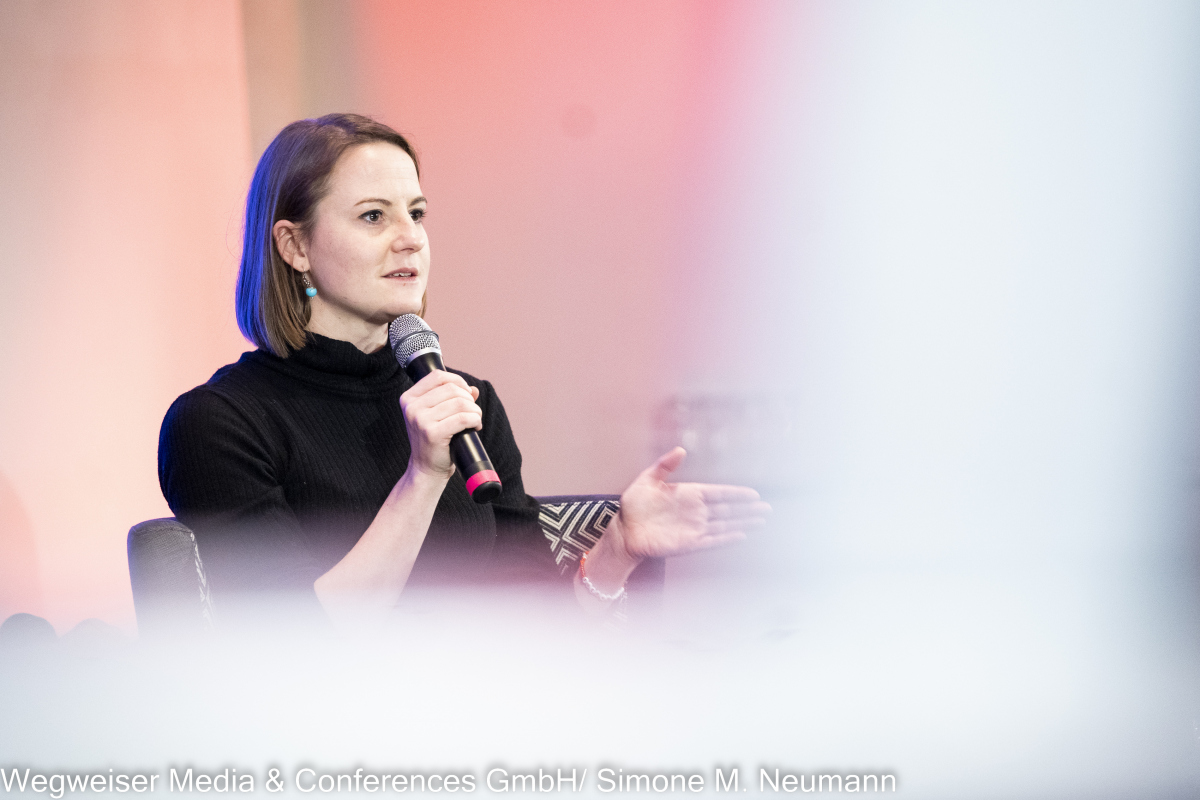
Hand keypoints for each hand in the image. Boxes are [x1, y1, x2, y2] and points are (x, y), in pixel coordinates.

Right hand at [399, 370, 481, 479]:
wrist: (426, 468)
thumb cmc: (433, 440)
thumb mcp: (437, 415)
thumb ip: (452, 398)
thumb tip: (473, 389)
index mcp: (409, 398)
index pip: (437, 376)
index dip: (457, 381)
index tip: (466, 394)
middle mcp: (412, 407)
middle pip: (451, 388)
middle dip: (469, 398)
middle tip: (472, 412)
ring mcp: (420, 420)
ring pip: (460, 403)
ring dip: (475, 410)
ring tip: (475, 420)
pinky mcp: (432, 433)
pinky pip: (463, 418)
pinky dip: (475, 420)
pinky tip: (475, 426)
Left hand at [612, 447, 770, 560]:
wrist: (623, 530)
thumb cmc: (633, 505)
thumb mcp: (647, 480)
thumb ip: (664, 466)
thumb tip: (681, 450)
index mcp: (688, 494)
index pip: (718, 493)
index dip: (736, 494)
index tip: (754, 494)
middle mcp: (694, 512)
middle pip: (727, 510)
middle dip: (747, 510)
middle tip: (767, 509)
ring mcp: (693, 528)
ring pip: (724, 525)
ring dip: (743, 523)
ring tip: (761, 521)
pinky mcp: (688, 543)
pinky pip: (712, 540)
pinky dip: (726, 538)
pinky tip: (741, 535)